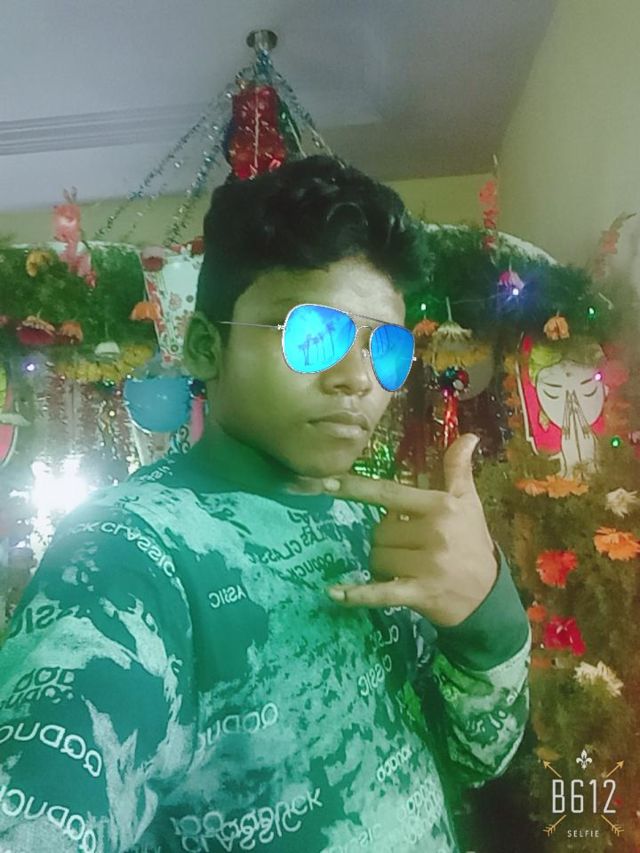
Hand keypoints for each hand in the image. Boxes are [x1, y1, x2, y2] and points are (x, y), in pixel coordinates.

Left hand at [322, 433, 497, 626]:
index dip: (356, 489)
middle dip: (384, 539)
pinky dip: (357, 595)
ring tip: (403, 568)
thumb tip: (468, 436)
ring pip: (377, 559)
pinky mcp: (421, 593)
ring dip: (381, 565)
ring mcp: (427, 565)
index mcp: (440, 506)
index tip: (327, 483)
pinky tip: (334, 594)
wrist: (489, 593)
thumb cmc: (472, 541)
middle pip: (379, 532)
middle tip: (405, 547)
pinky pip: (380, 592)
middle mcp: (434, 533)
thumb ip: (458, 469)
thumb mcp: (468, 503)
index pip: (389, 493)